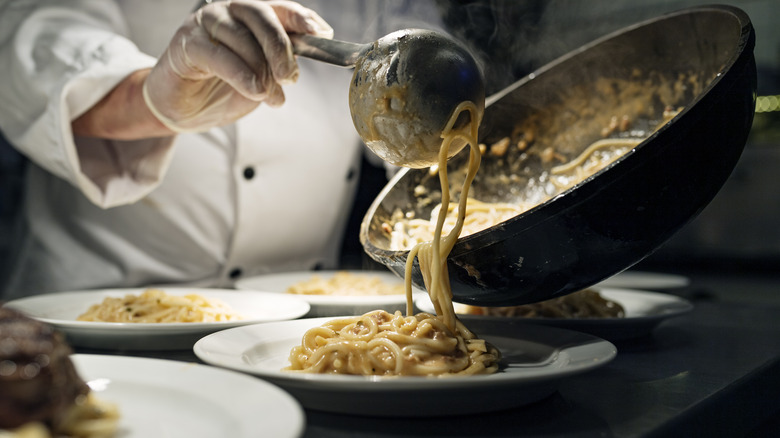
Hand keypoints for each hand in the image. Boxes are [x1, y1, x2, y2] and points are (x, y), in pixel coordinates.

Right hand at [143, 0, 333, 132]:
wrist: (186, 110)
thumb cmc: (223, 89)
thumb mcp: (262, 77)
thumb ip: (281, 64)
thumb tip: (305, 61)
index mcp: (250, 17)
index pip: (280, 8)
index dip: (301, 18)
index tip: (321, 34)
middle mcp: (228, 12)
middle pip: (261, 16)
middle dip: (282, 48)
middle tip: (291, 77)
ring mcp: (205, 24)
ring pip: (242, 37)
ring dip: (262, 70)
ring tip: (271, 97)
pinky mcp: (187, 43)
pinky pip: (219, 55)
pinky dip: (241, 74)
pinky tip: (255, 90)